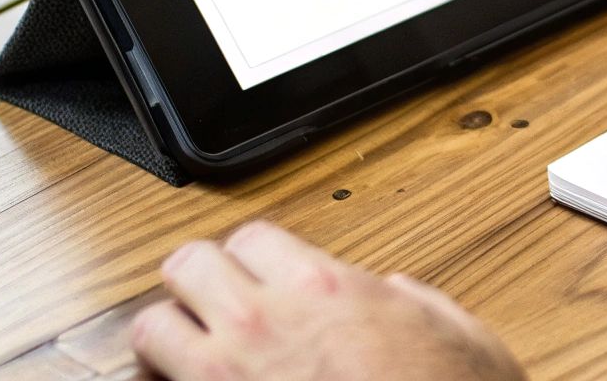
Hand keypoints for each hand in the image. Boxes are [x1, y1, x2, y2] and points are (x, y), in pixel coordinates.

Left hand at [131, 220, 524, 380]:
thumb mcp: (453, 330)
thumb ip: (407, 301)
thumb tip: (389, 295)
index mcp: (323, 289)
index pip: (248, 239)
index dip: (254, 257)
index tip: (260, 274)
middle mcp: (265, 324)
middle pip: (187, 265)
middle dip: (196, 281)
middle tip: (212, 303)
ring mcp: (229, 378)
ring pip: (153, 328)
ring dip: (169, 335)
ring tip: (189, 350)